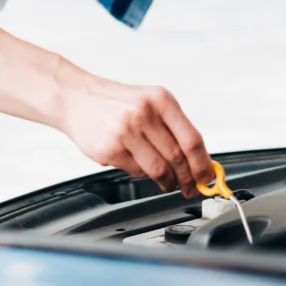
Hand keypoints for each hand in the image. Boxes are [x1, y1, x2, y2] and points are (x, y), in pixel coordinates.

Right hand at [57, 77, 213, 197]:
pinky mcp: (110, 149)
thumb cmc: (117, 103)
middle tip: (190, 187)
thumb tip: (198, 160)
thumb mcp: (150, 102)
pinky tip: (139, 165)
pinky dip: (142, 174)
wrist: (77, 98)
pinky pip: (137, 172)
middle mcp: (144, 113)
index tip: (208, 177)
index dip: (203, 164)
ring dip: (167, 181)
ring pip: (158, 169)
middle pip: (177, 157)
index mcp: (160, 99)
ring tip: (168, 182)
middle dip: (188, 178)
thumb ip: (174, 127)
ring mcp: (125, 132)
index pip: (191, 139)